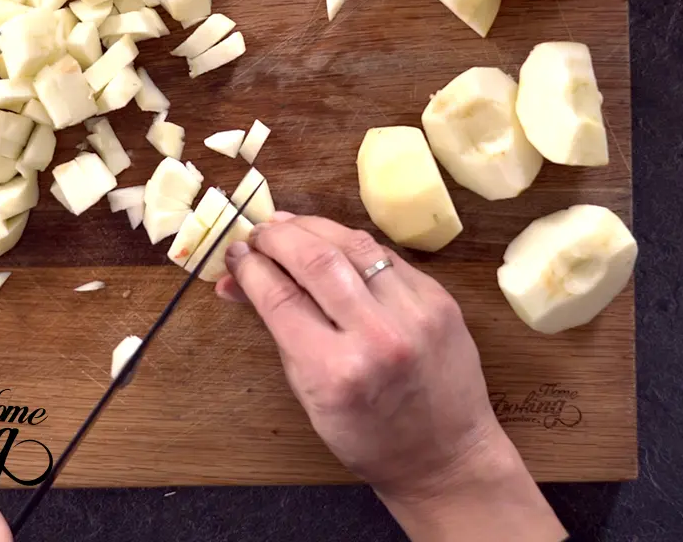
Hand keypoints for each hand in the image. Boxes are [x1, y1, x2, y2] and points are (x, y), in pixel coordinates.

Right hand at [217, 212, 565, 541]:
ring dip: (312, 227)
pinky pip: (384, 255)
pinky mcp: (438, 298)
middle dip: (277, 237)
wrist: (447, 457)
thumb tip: (235, 280)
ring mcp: (414, 312)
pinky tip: (330, 240)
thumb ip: (278, 329)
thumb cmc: (368, 437)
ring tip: (287, 224)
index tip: (234, 253)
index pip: (280, 298)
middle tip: (257, 232)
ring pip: (353, 244)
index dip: (250, 268)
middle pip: (315, 260)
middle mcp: (377, 335)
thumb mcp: (310, 393)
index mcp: (335, 371)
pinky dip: (350, 243)